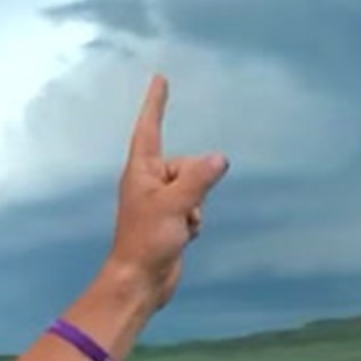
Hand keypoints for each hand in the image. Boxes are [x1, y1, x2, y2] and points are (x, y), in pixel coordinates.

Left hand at [106, 73, 229, 311]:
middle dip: (193, 186)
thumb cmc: (146, 240)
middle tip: (179, 212)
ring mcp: (160, 200)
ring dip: (195, 207)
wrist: (140, 280)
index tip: (160, 79)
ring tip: (177, 228)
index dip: (156, 103)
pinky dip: (194, 220)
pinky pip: (194, 208)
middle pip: (186, 165)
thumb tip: (219, 158)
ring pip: (195, 188)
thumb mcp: (175, 205)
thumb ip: (198, 179)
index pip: (150, 127)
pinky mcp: (169, 219)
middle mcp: (149, 180)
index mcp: (141, 170)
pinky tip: (182, 237)